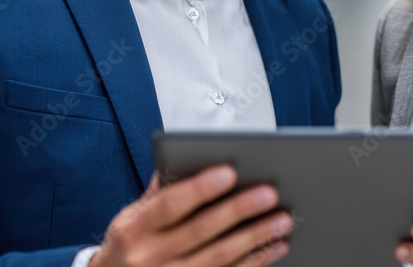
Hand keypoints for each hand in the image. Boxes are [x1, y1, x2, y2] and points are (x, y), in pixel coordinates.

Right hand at [89, 165, 291, 266]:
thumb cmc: (130, 244)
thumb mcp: (132, 215)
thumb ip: (161, 189)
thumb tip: (188, 156)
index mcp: (135, 229)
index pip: (170, 204)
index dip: (201, 188)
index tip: (230, 171)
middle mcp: (150, 257)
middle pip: (201, 231)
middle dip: (238, 211)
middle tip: (270, 193)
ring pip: (219, 258)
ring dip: (255, 238)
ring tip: (282, 219)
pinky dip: (255, 261)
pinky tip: (274, 246)